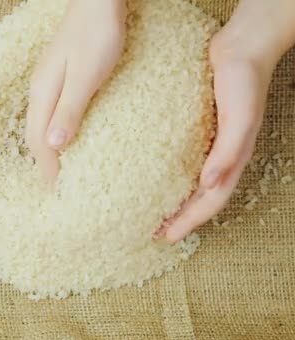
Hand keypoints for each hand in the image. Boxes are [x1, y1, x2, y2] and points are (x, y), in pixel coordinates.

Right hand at [25, 0, 126, 180]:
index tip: (58, 194)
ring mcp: (48, 84)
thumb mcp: (85, 76)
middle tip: (58, 189)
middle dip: (45, 164)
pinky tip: (70, 138)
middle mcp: (40, 92)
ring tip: (63, 170)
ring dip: (50, 150)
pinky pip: (53, 115)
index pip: (40, 142)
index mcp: (43, 95)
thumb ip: (69, 110)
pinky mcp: (60, 78)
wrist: (98, 2)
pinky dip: (58, 133)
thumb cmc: (96, 35)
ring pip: (43, 126)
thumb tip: (54, 146)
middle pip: (36, 137)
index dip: (48, 170)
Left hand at [160, 0, 294, 242]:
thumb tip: (210, 183)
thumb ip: (228, 151)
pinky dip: (169, 175)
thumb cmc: (244, 81)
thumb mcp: (241, 117)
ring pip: (190, 182)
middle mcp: (220, 156)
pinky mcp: (196, 129)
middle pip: (199, 198)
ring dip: (173, 200)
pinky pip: (182, 160)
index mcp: (232, 159)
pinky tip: (151, 176)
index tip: (164, 237)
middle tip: (152, 232)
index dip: (189, 222)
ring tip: (149, 212)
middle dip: (179, 219)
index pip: (210, 202)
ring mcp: (209, 144)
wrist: (241, 47)